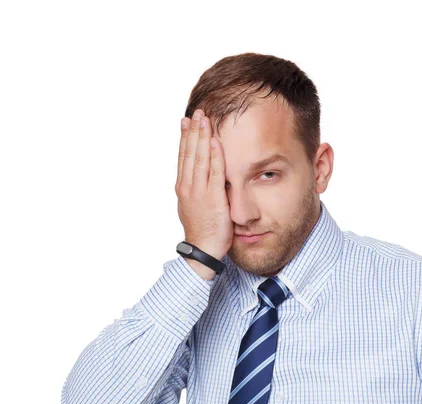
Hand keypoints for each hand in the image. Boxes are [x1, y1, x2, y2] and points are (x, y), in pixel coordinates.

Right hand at [176, 109, 231, 261]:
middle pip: (189, 152)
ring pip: (200, 157)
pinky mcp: (213, 197)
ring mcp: (199, 191)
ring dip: (202, 136)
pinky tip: (215, 141)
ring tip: (204, 118)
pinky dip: (215, 155)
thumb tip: (198, 180)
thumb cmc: (202, 231)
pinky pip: (215, 172)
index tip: (186, 121)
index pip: (183, 157)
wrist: (202, 250)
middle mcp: (188, 186)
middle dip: (193, 130)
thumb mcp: (193, 207)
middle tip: (196, 112)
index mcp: (183, 187)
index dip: (185, 138)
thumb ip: (196, 191)